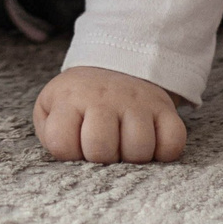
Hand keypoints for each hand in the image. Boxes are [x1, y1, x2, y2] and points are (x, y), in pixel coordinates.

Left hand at [33, 66, 185, 163]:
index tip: (74, 144)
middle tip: (103, 148)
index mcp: (70, 99)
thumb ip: (50, 133)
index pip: (62, 143)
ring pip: (139, 150)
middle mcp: (104, 98)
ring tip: (124, 144)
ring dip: (132, 158)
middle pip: (101, 150)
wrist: (115, 65)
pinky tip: (150, 143)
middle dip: (101, 158)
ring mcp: (137, 102)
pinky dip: (163, 152)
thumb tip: (68, 156)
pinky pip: (172, 144)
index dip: (68, 153)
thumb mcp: (51, 107)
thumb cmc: (80, 99)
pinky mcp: (165, 108)